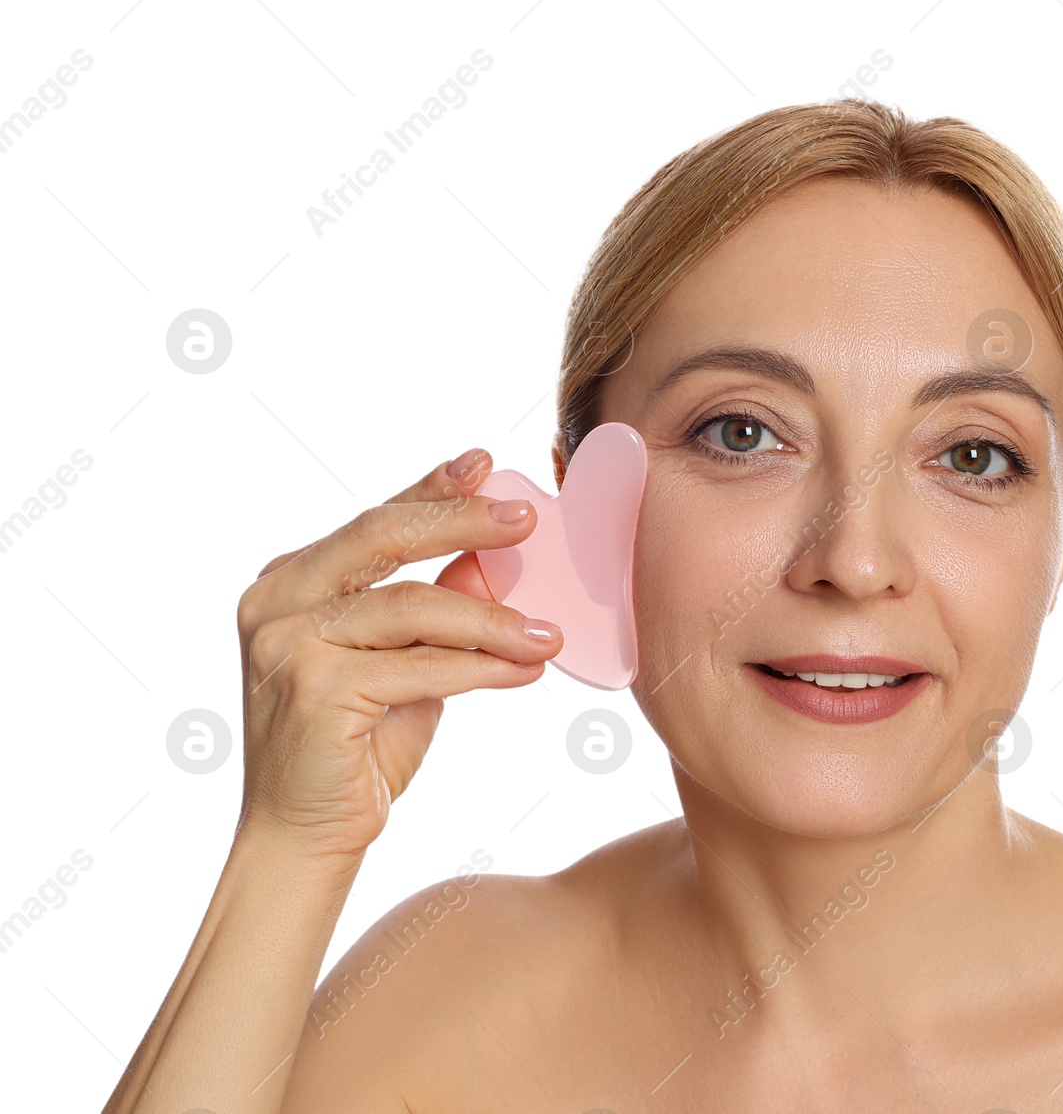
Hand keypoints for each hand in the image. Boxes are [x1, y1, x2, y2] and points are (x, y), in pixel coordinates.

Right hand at [232, 448, 561, 871]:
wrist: (304, 838)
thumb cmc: (356, 748)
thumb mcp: (402, 665)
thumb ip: (434, 612)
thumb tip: (493, 561)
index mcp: (290, 582)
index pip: (373, 521)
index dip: (431, 489)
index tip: (485, 462)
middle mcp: (276, 601)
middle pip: (382, 539)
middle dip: (460, 522)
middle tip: (527, 518)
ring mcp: (287, 645)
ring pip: (410, 608)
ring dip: (491, 620)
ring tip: (548, 632)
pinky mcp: (313, 692)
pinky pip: (419, 667)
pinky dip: (480, 667)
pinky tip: (524, 669)